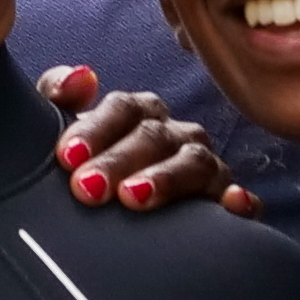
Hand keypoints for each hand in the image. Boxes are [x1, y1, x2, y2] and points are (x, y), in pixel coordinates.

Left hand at [39, 63, 255, 216]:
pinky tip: (231, 204)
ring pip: (197, 163)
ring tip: (134, 197)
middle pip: (155, 137)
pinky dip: (239, 202)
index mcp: (139, 116)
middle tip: (87, 188)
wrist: (106, 223)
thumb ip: (56, 96)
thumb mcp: (63, 139)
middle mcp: (175, 137)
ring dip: (167, 178)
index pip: (123, 109)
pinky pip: (243, 202)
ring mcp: (205, 170)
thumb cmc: (82, 173)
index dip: (96, 129)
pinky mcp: (225, 207)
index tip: (66, 157)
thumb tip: (81, 76)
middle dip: (119, 160)